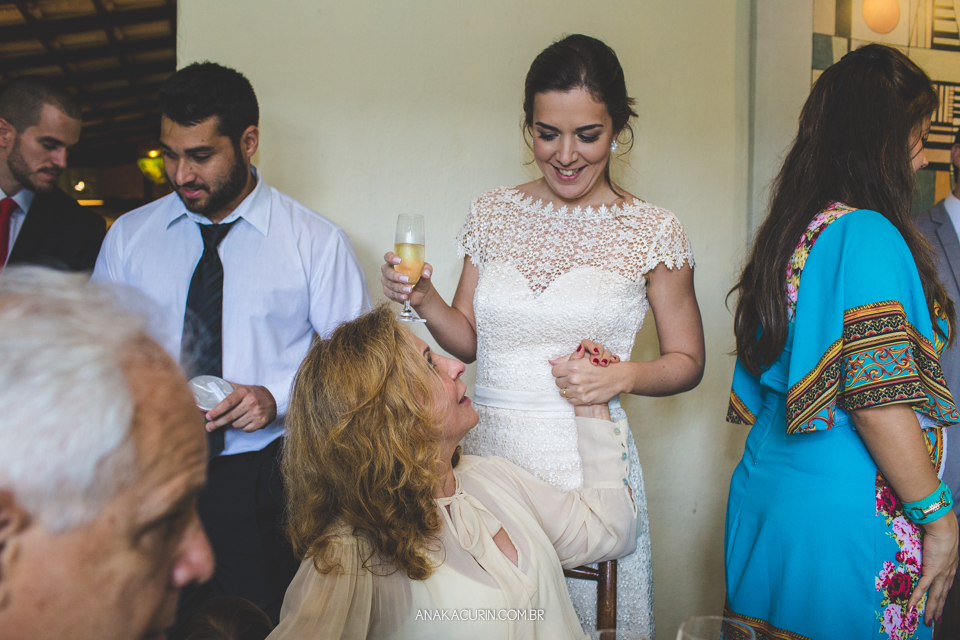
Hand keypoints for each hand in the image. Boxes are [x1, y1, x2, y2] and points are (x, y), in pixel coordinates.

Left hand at [205, 383, 277, 432]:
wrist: (274, 398)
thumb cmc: (254, 393)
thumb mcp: (242, 387)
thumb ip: (228, 387)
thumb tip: (212, 387)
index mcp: (244, 392)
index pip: (227, 403)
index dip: (216, 411)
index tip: (208, 416)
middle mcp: (251, 403)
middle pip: (230, 416)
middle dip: (217, 423)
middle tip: (208, 427)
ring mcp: (256, 413)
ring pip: (236, 424)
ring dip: (232, 423)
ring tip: (234, 418)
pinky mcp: (261, 422)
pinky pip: (245, 429)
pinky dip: (242, 426)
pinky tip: (244, 420)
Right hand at [381, 252, 433, 306]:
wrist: (421, 293)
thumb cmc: (420, 278)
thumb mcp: (426, 272)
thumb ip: (427, 269)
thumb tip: (425, 273)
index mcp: (396, 262)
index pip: (388, 256)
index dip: (391, 258)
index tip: (399, 260)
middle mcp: (389, 270)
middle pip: (386, 271)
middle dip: (396, 276)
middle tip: (407, 279)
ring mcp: (387, 281)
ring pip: (389, 284)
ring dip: (399, 288)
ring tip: (409, 290)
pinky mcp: (388, 292)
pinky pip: (390, 293)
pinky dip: (398, 295)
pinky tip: (405, 296)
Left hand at [550, 342, 621, 406]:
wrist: (617, 377)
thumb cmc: (600, 366)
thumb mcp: (584, 358)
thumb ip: (566, 359)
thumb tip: (551, 361)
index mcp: (573, 366)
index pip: (554, 371)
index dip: (560, 371)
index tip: (565, 372)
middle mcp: (574, 379)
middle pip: (557, 382)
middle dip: (564, 380)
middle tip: (573, 378)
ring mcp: (579, 390)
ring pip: (562, 392)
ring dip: (568, 389)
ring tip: (577, 385)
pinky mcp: (583, 400)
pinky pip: (570, 400)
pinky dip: (574, 397)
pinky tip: (581, 391)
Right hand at [910, 511, 958, 625]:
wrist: (943, 527)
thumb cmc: (942, 529)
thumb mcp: (941, 541)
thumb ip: (936, 545)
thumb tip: (928, 543)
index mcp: (950, 565)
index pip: (947, 585)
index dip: (944, 596)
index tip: (942, 604)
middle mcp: (948, 572)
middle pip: (943, 594)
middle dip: (939, 608)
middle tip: (936, 620)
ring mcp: (940, 573)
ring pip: (935, 596)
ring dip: (931, 609)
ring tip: (927, 621)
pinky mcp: (931, 571)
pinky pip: (922, 588)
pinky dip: (916, 599)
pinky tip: (912, 608)